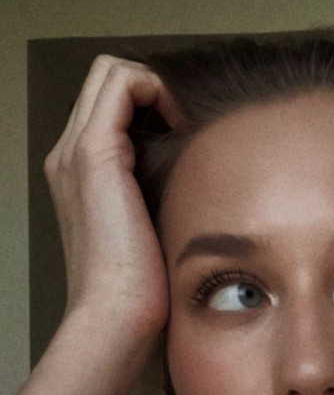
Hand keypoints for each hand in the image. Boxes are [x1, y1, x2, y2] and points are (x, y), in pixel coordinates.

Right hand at [44, 54, 181, 344]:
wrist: (115, 321)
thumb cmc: (140, 297)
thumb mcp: (152, 238)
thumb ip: (161, 205)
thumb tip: (203, 190)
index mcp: (80, 179)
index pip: (110, 109)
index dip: (151, 107)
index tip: (188, 138)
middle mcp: (69, 159)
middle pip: (108, 82)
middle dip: (154, 90)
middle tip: (190, 125)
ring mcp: (77, 153)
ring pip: (112, 73)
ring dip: (157, 87)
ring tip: (187, 125)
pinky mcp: (94, 154)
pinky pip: (122, 83)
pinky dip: (157, 89)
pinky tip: (184, 127)